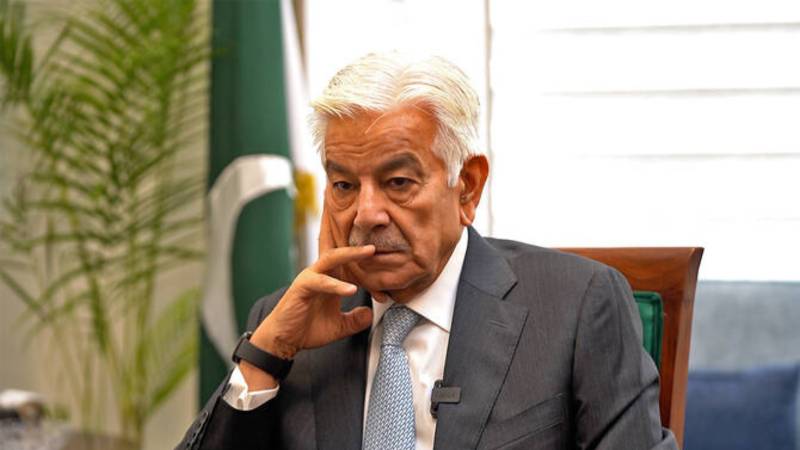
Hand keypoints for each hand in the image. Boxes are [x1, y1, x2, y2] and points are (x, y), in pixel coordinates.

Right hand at [240, 207, 375, 388]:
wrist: (283, 341)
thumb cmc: (306, 329)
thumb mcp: (338, 326)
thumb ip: (354, 320)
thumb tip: (370, 314)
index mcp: (328, 281)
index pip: (349, 266)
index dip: (366, 263)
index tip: (385, 260)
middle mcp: (319, 275)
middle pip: (340, 254)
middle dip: (359, 248)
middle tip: (378, 244)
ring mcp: (309, 279)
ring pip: (330, 260)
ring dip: (350, 255)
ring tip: (368, 253)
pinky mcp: (301, 288)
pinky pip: (320, 282)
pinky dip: (336, 284)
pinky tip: (351, 289)